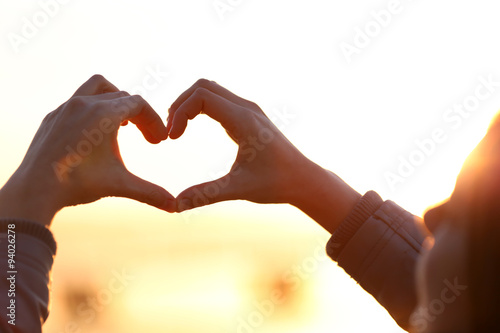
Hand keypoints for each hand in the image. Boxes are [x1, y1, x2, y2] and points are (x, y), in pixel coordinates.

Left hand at [0, 75, 174, 226]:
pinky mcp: (53, 116)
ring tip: (122, 123)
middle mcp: (85, 103)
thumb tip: (175, 207)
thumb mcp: (119, 184)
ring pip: (98, 87)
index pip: (139, 104)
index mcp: (104, 114)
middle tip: (147, 138)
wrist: (35, 189)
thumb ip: (150, 192)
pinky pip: (78, 101)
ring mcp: (66, 107)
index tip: (158, 142)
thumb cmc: (78, 184)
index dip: (154, 121)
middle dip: (140, 116)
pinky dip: (93, 109)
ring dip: (115, 100)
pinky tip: (94, 133)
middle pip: (123, 97)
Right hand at [167, 79, 359, 232]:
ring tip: (177, 129)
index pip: (202, 96)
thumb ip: (205, 195)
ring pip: (210, 89)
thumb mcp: (238, 189)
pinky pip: (219, 99)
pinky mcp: (249, 115)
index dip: (180, 113)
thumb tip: (174, 206)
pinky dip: (200, 107)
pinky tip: (193, 127)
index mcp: (244, 121)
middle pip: (203, 86)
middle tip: (171, 132)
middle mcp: (246, 108)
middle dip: (180, 104)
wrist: (303, 179)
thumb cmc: (276, 183)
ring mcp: (249, 109)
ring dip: (190, 104)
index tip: (173, 138)